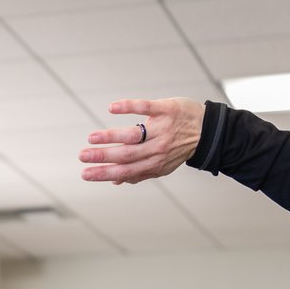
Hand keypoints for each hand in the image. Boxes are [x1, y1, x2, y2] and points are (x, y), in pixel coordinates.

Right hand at [79, 98, 203, 184]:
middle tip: (82, 156)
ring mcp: (162, 128)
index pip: (125, 170)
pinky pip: (146, 107)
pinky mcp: (167, 109)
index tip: (85, 174)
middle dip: (102, 157)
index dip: (105, 173)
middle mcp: (158, 148)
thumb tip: (116, 181)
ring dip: (111, 136)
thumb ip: (139, 172)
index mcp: (154, 164)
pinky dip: (128, 107)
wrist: (207, 130)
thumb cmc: (179, 148)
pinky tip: (112, 108)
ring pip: (133, 134)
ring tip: (91, 138)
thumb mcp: (162, 165)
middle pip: (126, 154)